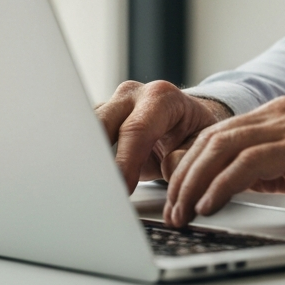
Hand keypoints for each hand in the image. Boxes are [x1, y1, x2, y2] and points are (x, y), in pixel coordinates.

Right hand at [95, 80, 232, 192]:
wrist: (187, 119)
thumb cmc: (193, 132)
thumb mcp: (201, 144)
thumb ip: (186, 157)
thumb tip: (169, 167)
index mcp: (161, 97)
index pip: (136, 129)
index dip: (126, 161)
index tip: (122, 189)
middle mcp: (132, 95)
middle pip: (102, 123)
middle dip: (97, 157)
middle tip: (96, 188)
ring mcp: (112, 105)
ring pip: (87, 128)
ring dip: (85, 157)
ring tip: (87, 185)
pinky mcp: (99, 119)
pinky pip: (84, 137)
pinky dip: (83, 157)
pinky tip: (84, 178)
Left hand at [160, 96, 284, 226]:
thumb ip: (264, 167)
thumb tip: (223, 185)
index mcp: (279, 114)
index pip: (217, 133)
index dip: (188, 163)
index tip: (173, 194)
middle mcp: (282, 113)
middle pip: (213, 138)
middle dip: (184, 175)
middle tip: (171, 209)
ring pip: (225, 146)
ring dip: (196, 181)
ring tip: (184, 211)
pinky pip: (251, 161)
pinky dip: (224, 183)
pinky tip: (212, 203)